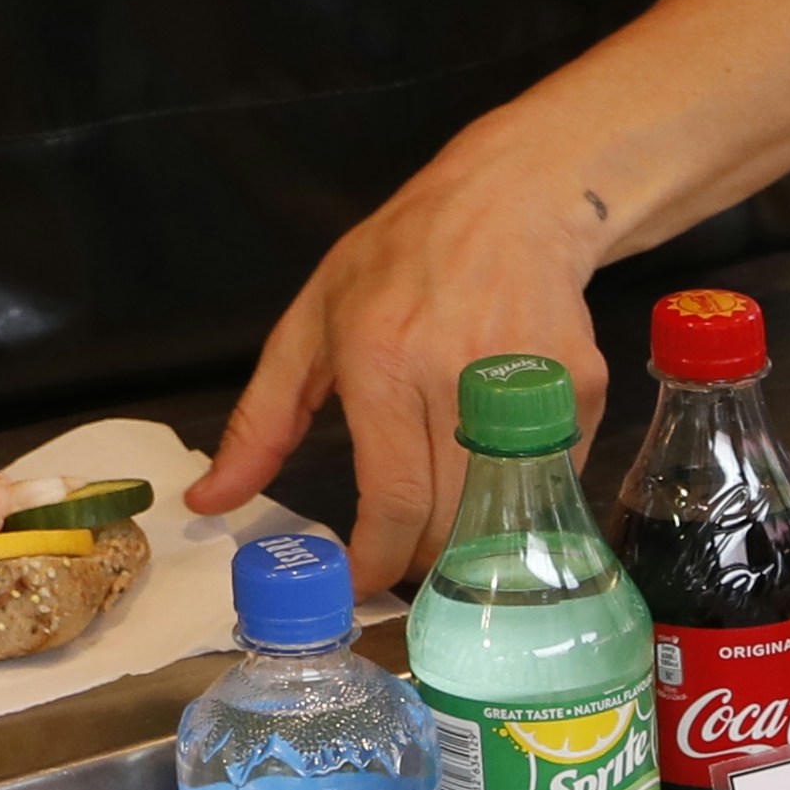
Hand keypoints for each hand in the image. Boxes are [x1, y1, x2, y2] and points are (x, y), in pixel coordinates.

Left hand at [191, 116, 624, 584]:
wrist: (509, 205)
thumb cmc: (402, 261)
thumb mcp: (311, 325)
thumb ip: (260, 421)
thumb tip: (209, 500)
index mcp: (383, 362)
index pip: (393, 500)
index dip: (378, 562)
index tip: (361, 584)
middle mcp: (459, 377)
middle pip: (450, 520)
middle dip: (422, 559)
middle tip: (403, 561)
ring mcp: (529, 386)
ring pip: (503, 513)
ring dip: (471, 541)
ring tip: (446, 531)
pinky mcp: (580, 391)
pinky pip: (550, 477)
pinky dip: (521, 492)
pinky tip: (498, 464)